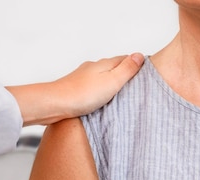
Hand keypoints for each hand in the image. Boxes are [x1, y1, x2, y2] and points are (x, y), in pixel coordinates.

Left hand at [7, 53, 144, 125]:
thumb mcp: (111, 82)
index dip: (135, 64)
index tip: (144, 71)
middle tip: (135, 81)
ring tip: (119, 91)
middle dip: (123, 72)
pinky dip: (99, 90)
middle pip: (112, 66)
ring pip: (101, 76)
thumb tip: (139, 55)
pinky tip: (100, 98)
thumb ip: (126, 70)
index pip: (124, 59)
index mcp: (103, 64)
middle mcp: (92, 67)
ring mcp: (82, 78)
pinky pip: (91, 86)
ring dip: (110, 81)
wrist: (54, 104)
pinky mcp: (74, 88)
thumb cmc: (82, 95)